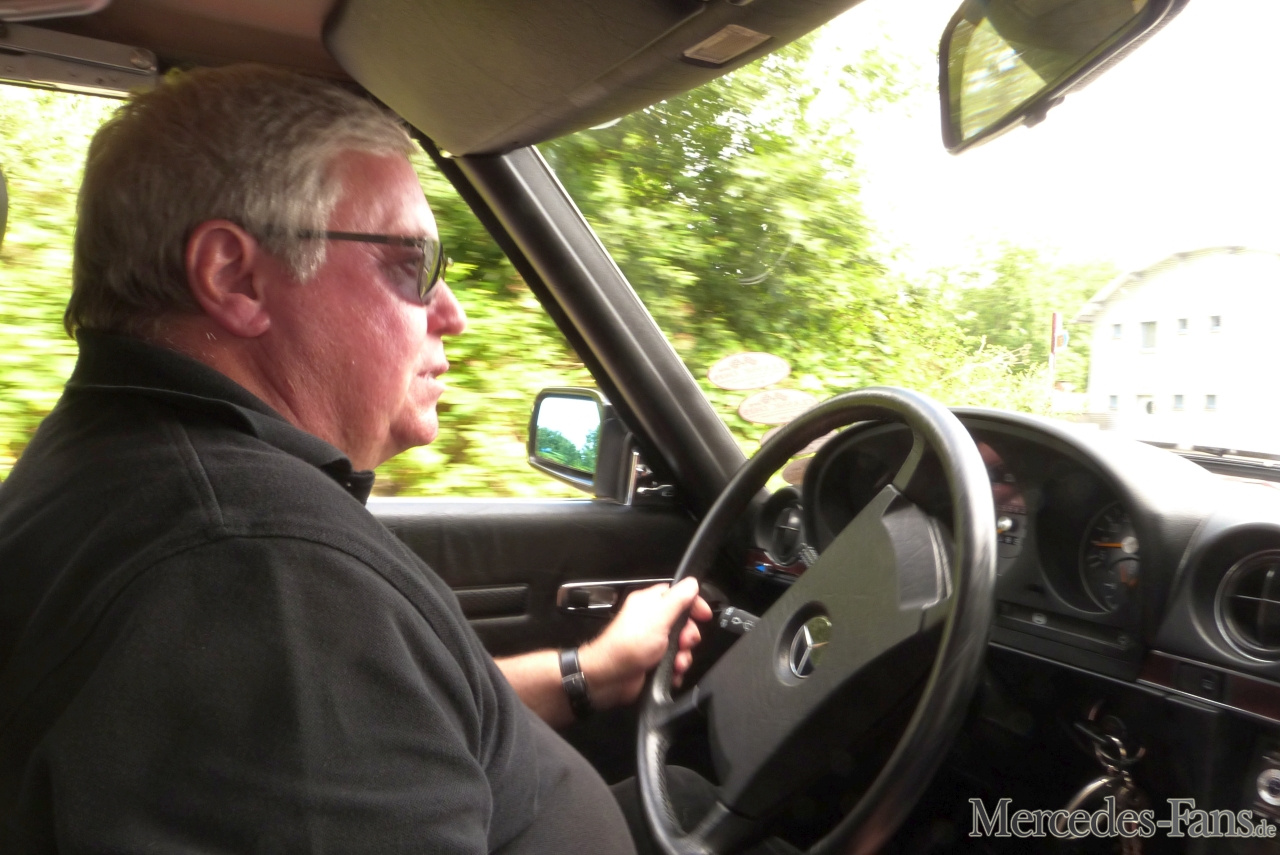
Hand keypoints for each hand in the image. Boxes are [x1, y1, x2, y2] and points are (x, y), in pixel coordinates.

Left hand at [577, 577, 712, 709]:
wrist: (610, 678)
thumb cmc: (629, 645)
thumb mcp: (658, 617)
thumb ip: (677, 599)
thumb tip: (692, 583)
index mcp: (650, 604)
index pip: (678, 596)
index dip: (693, 604)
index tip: (703, 615)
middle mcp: (651, 621)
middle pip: (683, 623)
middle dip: (688, 636)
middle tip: (684, 643)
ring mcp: (652, 642)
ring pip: (680, 645)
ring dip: (683, 656)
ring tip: (676, 663)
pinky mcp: (653, 661)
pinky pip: (674, 662)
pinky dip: (676, 669)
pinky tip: (672, 673)